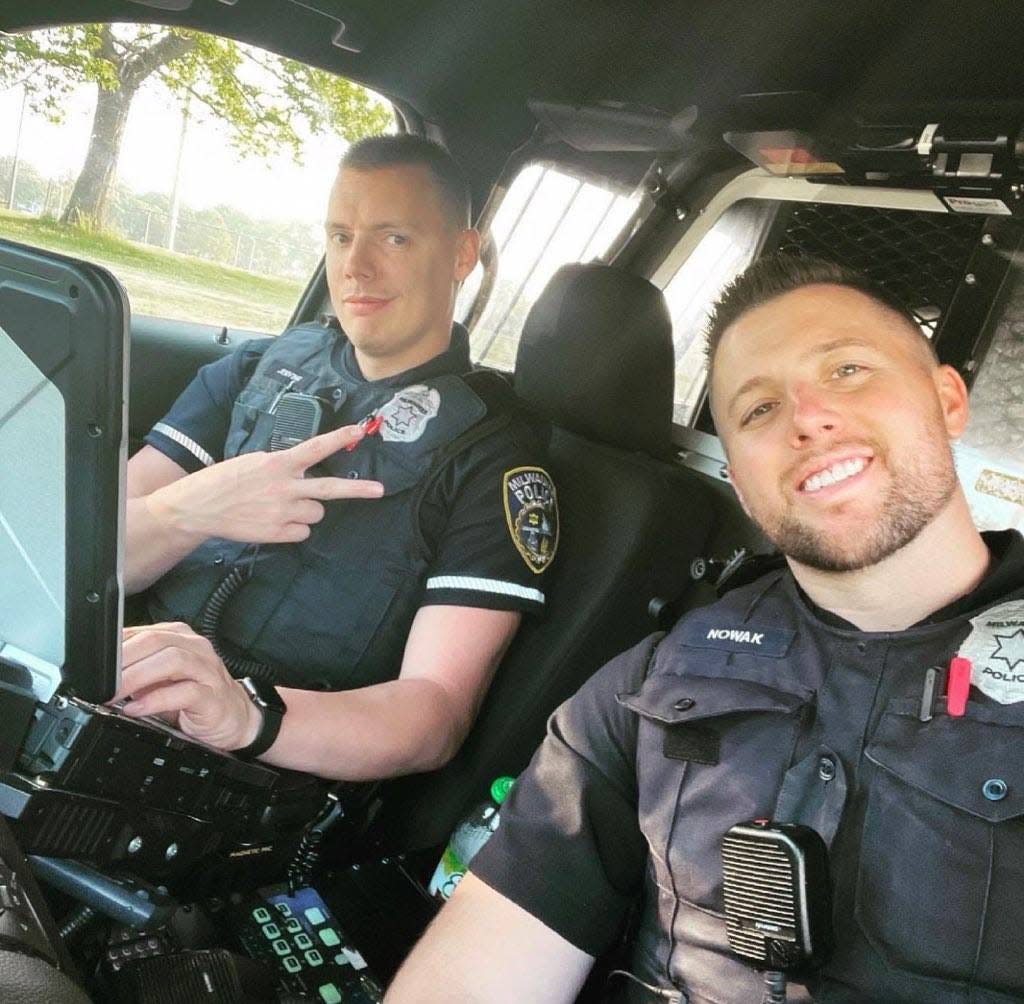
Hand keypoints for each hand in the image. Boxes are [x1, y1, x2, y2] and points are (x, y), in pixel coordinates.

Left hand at [112, 623, 261, 750]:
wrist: (236, 719)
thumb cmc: (195, 698)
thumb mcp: (161, 681)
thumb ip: (137, 672)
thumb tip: (99, 675)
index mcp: (180, 638)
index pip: (141, 632)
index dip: (114, 647)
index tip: (91, 665)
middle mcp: (196, 648)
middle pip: (155, 641)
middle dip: (122, 660)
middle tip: (99, 682)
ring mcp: (207, 670)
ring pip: (171, 660)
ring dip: (136, 677)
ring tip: (114, 695)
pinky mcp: (213, 696)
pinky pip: (185, 692)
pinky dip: (156, 700)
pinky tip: (137, 708)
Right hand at [146, 424, 383, 544]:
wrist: (199, 507)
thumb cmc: (227, 480)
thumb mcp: (255, 461)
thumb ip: (283, 465)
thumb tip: (306, 470)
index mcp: (278, 463)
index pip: (315, 448)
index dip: (338, 439)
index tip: (358, 431)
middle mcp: (284, 487)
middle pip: (330, 489)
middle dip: (358, 490)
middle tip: (379, 490)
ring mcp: (282, 512)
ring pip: (317, 513)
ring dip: (307, 510)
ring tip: (282, 506)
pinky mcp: (277, 533)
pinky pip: (303, 531)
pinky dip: (294, 528)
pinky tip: (275, 521)